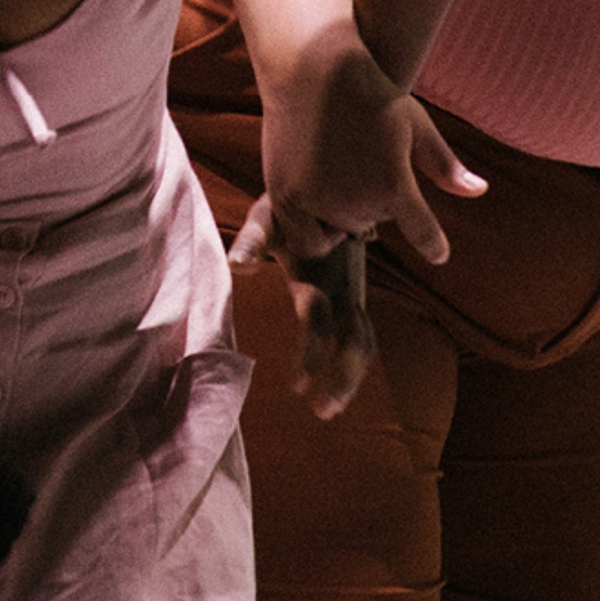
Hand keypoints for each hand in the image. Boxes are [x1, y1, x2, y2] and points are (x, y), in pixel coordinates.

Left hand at [231, 201, 376, 418]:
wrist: (333, 189)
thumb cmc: (289, 205)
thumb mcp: (269, 215)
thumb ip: (253, 240)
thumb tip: (236, 265)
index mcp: (320, 273)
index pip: (319, 319)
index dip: (312, 354)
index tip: (298, 388)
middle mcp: (345, 288)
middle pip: (356, 340)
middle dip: (345, 378)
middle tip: (323, 411)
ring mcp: (354, 295)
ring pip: (363, 342)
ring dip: (351, 378)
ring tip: (328, 409)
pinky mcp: (354, 299)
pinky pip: (360, 336)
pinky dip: (352, 365)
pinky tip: (334, 387)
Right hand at [262, 32, 484, 268]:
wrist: (310, 65)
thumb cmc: (367, 90)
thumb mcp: (414, 122)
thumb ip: (444, 163)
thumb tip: (481, 190)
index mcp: (394, 185)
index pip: (424, 234)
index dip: (433, 245)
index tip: (438, 252)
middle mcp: (356, 201)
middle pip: (372, 224)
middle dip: (374, 203)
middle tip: (366, 164)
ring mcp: (318, 202)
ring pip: (339, 230)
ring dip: (342, 213)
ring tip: (339, 173)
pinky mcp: (285, 198)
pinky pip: (306, 239)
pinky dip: (314, 230)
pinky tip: (316, 203)